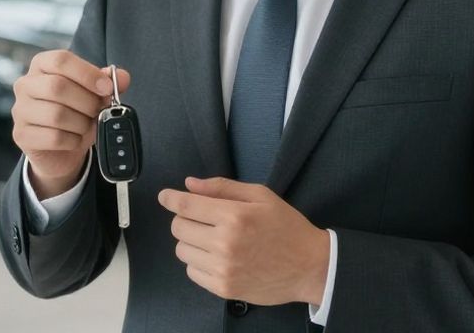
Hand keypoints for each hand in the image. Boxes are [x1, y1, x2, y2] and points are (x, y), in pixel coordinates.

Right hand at [10, 50, 130, 197]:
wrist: (60, 149)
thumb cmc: (75, 113)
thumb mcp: (94, 94)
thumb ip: (107, 82)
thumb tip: (122, 77)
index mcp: (42, 65)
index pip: (61, 60)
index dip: (87, 73)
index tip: (107, 88)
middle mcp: (26, 84)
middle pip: (57, 87)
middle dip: (87, 102)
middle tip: (98, 110)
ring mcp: (20, 110)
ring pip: (56, 114)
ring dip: (81, 123)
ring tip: (86, 125)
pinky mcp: (21, 134)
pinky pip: (54, 137)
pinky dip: (73, 140)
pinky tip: (74, 138)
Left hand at [159, 177, 330, 306]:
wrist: (310, 267)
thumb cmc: (286, 227)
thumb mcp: (261, 196)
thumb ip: (222, 188)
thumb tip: (189, 184)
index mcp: (234, 216)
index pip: (186, 206)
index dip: (170, 198)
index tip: (164, 196)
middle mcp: (225, 243)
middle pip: (179, 227)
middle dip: (186, 219)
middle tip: (204, 219)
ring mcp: (223, 269)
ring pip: (182, 250)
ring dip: (191, 242)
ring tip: (212, 239)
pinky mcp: (224, 289)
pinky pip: (192, 272)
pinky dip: (198, 262)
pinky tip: (217, 257)